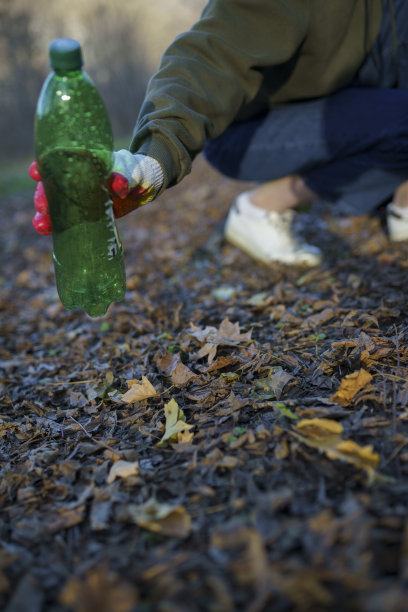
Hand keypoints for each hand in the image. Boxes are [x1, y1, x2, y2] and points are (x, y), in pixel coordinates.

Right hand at [29, 150, 163, 233]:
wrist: (140, 186)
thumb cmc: (133, 172)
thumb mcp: (130, 171)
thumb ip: (124, 176)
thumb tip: (120, 185)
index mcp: (80, 160)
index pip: (56, 160)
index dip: (43, 166)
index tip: (36, 172)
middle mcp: (72, 177)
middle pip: (50, 184)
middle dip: (43, 195)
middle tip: (43, 206)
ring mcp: (74, 195)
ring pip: (53, 203)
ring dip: (44, 214)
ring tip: (41, 225)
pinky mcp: (79, 212)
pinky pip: (62, 218)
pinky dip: (52, 224)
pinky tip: (45, 230)